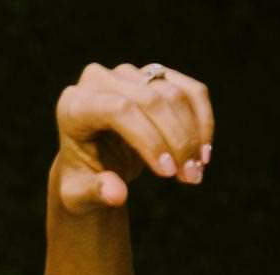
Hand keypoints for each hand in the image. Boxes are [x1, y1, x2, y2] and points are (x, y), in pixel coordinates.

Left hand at [54, 60, 214, 208]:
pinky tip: (204, 152)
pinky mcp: (153, 77)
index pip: (119, 109)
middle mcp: (98, 80)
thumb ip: (94, 193)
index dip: (150, 138)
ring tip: (196, 172)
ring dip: (193, 136)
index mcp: (74, 105)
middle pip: (151, 100)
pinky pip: (190, 91)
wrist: (95, 163)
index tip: (168, 173)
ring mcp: (128, 74)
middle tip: (191, 178)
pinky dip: (203, 121)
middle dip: (178, 141)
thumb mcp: (80, 195)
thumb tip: (115, 194)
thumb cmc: (85, 180)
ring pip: (174, 94)